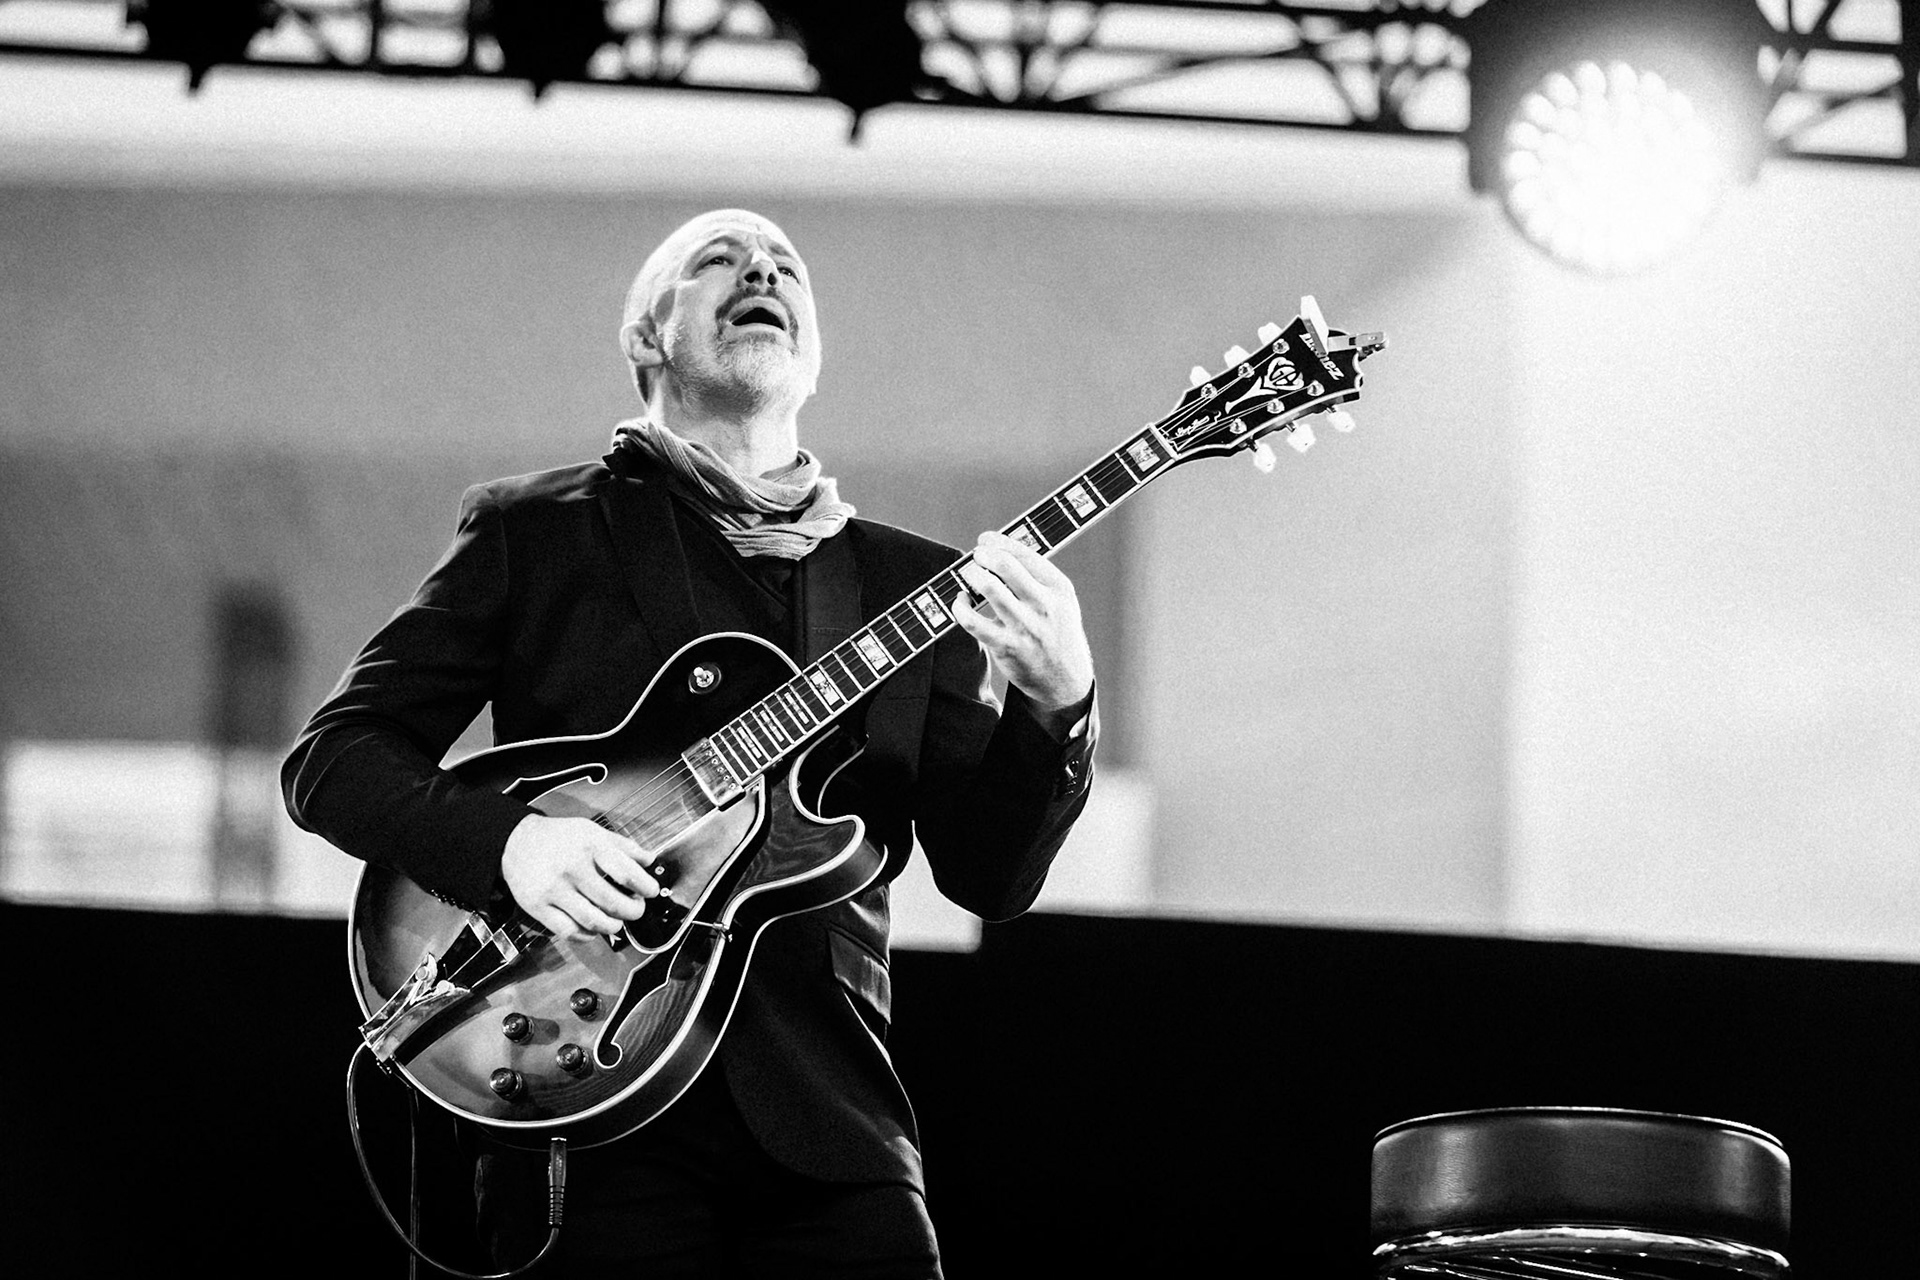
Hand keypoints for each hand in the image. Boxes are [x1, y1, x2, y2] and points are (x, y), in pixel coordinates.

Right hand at [500, 813, 661, 938]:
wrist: (516, 842)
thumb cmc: (559, 837)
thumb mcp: (593, 830)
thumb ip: (623, 845)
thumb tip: (650, 860)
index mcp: (591, 846)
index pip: (627, 874)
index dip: (646, 887)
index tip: (651, 892)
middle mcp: (573, 868)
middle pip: (613, 903)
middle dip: (633, 911)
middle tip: (635, 909)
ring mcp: (555, 890)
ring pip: (593, 922)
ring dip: (612, 927)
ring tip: (616, 921)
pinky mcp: (538, 907)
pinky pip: (569, 931)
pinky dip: (586, 936)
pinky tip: (592, 930)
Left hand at [950, 531, 1094, 718]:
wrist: (1064, 680)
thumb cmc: (1056, 632)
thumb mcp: (1060, 601)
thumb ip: (1037, 577)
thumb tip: (999, 550)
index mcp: (1059, 588)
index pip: (1025, 554)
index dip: (998, 542)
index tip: (984, 540)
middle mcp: (1044, 605)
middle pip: (1006, 565)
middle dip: (983, 555)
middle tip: (975, 557)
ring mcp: (1025, 626)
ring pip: (989, 587)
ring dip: (971, 575)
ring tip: (968, 576)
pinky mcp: (1006, 647)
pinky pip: (973, 621)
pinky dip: (960, 607)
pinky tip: (961, 602)